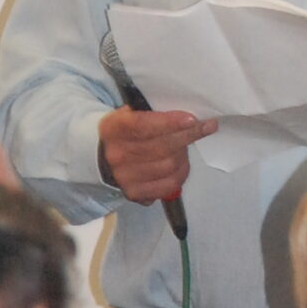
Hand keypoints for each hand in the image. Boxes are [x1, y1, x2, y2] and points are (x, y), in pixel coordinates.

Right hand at [96, 106, 216, 204]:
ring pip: (170, 166)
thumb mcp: (129, 114)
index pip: (144, 125)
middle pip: (162, 147)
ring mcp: (125, 176)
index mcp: (114, 128)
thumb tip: (187, 118)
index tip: (192, 120)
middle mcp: (117, 154)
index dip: (170, 123)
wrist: (101, 157)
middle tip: (205, 127)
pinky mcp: (134, 193)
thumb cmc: (125, 131)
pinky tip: (180, 165)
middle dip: (188, 136)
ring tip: (184, 147)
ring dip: (184, 155)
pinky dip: (181, 174)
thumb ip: (152, 113)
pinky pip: (169, 185)